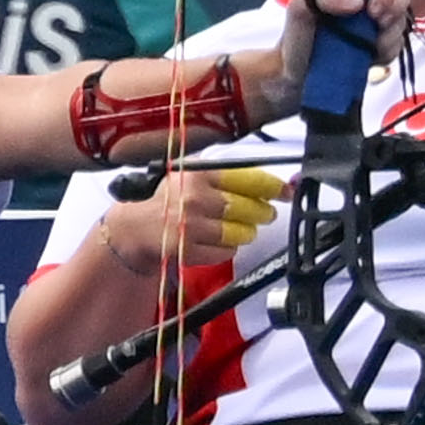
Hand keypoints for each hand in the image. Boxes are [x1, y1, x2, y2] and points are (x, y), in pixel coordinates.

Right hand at [101, 166, 284, 279]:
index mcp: (197, 175)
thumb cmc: (170, 202)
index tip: (286, 191)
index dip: (272, 186)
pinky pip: (227, 250)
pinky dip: (228, 247)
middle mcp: (194, 198)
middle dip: (262, 213)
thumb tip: (270, 183)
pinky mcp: (189, 250)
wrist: (137, 229)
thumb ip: (226, 177)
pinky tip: (217, 240)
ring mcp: (191, 226)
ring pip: (241, 231)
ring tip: (236, 227)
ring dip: (245, 231)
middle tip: (264, 213)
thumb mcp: (191, 177)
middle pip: (249, 208)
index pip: (247, 179)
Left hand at [242, 0, 413, 121]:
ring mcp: (375, 27)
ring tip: (367, 47)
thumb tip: (356, 1)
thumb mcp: (300, 10)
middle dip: (394, 12)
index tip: (372, 11)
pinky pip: (397, 47)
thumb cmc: (295, 40)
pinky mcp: (380, 50)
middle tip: (378, 26)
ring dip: (388, 38)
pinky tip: (370, 58)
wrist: (294, 77)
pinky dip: (387, 54)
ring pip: (401, 24)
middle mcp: (366, 4)